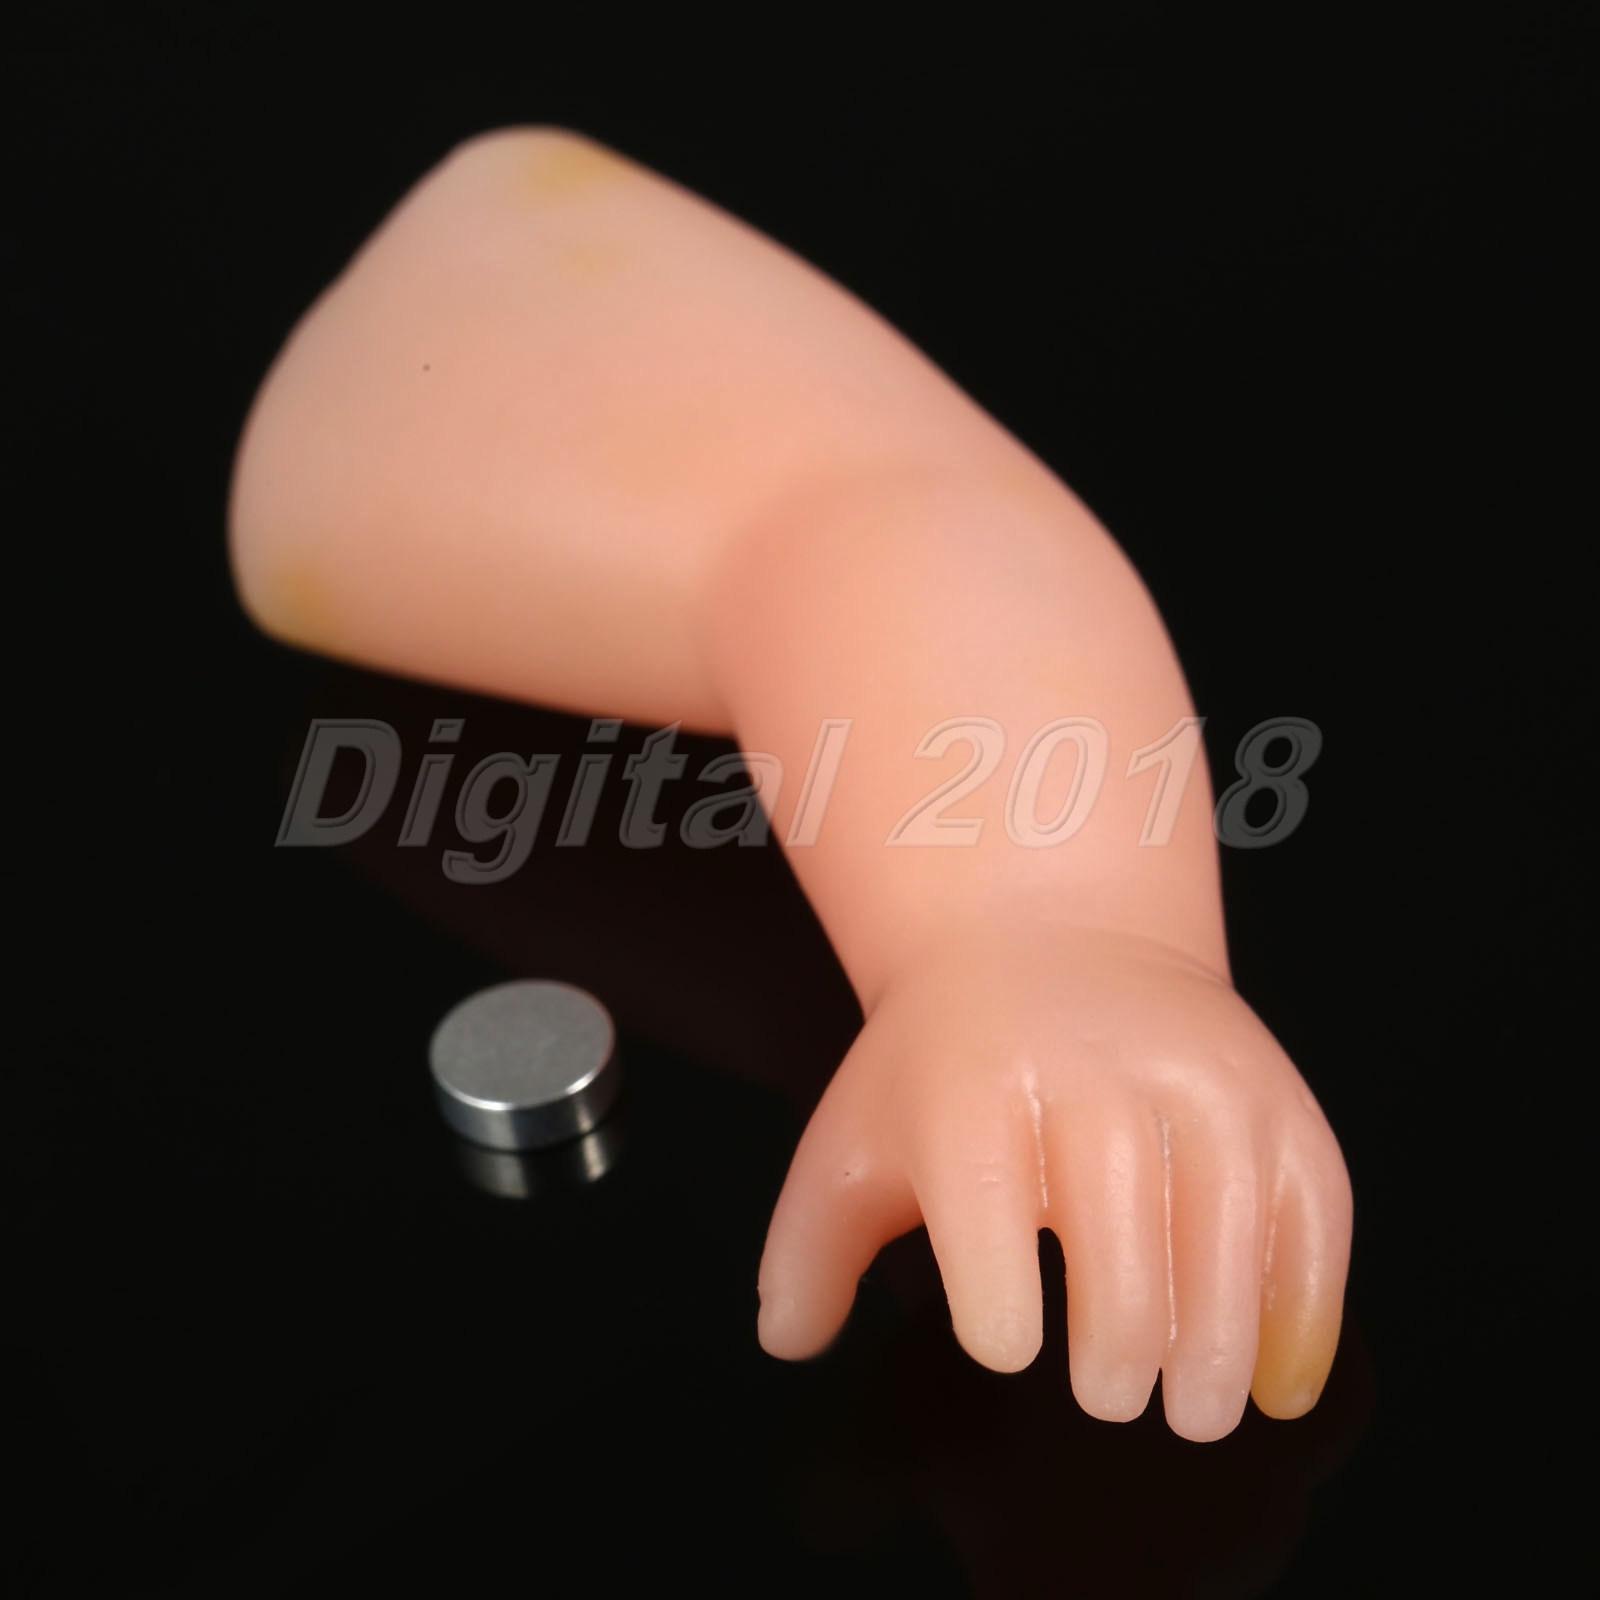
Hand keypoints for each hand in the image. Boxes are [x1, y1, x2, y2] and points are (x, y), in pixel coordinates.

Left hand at [756, 920, 1351, 1441]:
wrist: (1046, 934)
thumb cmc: (941, 1065)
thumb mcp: (856, 1138)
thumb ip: (811, 1250)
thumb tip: (785, 1339)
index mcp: (969, 1091)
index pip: (986, 1214)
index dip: (999, 1301)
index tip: (1007, 1342)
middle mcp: (1089, 1076)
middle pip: (1121, 1239)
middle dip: (1122, 1344)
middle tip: (1113, 1394)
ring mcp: (1194, 1080)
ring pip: (1228, 1232)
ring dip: (1220, 1342)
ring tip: (1199, 1406)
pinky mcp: (1273, 1095)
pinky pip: (1310, 1211)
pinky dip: (1304, 1303)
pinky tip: (1277, 1372)